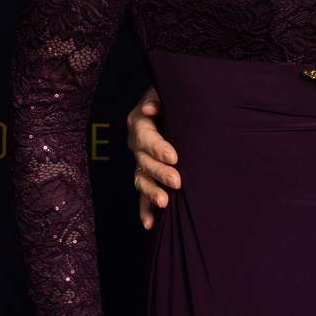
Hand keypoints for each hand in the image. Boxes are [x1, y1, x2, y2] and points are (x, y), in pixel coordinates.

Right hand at [126, 87, 180, 229]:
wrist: (178, 110)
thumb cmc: (176, 98)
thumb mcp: (168, 92)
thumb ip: (159, 97)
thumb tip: (151, 107)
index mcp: (139, 122)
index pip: (145, 137)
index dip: (158, 148)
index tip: (174, 157)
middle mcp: (137, 144)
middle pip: (144, 161)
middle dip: (159, 173)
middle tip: (177, 181)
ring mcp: (141, 162)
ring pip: (142, 179)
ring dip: (151, 193)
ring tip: (164, 203)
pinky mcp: (148, 177)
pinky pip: (143, 195)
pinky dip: (145, 209)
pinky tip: (150, 223)